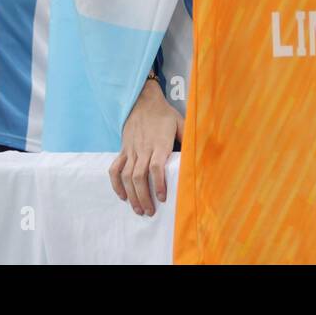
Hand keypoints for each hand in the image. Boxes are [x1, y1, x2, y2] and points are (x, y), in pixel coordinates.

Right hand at [109, 80, 182, 215]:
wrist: (142, 102)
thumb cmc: (164, 115)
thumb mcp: (181, 123)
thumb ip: (188, 138)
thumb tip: (200, 153)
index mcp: (159, 143)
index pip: (156, 167)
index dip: (158, 184)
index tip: (162, 198)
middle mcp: (143, 149)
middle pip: (139, 176)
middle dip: (143, 197)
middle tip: (150, 212)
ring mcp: (131, 150)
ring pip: (126, 176)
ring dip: (131, 195)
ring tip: (138, 210)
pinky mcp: (123, 150)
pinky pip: (115, 169)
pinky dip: (116, 184)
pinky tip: (122, 196)